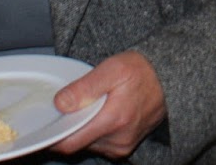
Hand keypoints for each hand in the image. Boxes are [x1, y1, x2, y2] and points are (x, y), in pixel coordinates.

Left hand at [50, 51, 167, 157]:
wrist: (170, 78)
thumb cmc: (143, 70)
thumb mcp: (113, 68)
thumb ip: (85, 87)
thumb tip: (60, 103)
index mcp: (113, 121)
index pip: (70, 143)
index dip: (53, 136)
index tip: (45, 123)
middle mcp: (117, 140)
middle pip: (78, 144)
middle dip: (69, 128)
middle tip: (70, 106)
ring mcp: (123, 146)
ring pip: (88, 144)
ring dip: (83, 129)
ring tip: (90, 106)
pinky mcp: (126, 146)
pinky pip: (100, 144)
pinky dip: (94, 131)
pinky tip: (100, 113)